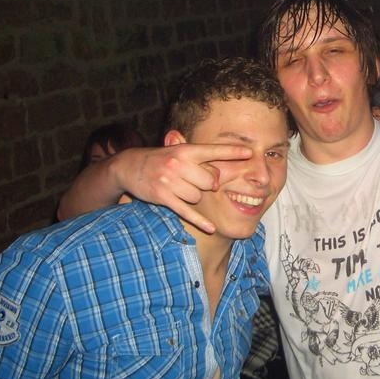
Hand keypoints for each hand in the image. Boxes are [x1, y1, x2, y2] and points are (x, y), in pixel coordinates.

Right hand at [117, 144, 252, 232]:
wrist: (130, 166)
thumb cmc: (162, 159)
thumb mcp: (179, 152)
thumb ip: (199, 160)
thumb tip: (218, 178)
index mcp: (185, 150)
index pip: (213, 150)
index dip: (232, 152)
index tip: (250, 153)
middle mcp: (178, 164)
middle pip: (210, 181)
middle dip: (208, 185)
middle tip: (195, 181)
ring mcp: (170, 181)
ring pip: (198, 197)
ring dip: (193, 197)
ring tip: (180, 189)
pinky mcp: (163, 197)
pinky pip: (187, 211)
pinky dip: (200, 221)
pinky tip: (211, 228)